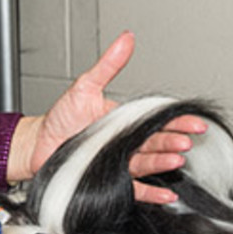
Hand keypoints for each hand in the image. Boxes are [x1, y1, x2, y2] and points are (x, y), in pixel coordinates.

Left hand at [6, 31, 206, 202]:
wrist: (38, 146)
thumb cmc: (60, 118)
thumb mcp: (85, 86)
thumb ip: (108, 64)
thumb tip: (126, 38)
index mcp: (125, 120)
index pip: (156, 118)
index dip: (177, 120)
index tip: (194, 121)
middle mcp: (126, 142)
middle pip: (155, 141)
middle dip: (172, 141)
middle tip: (186, 141)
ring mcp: (120, 162)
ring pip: (147, 163)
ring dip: (163, 163)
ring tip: (177, 161)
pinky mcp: (110, 181)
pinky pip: (134, 189)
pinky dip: (151, 193)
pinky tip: (166, 194)